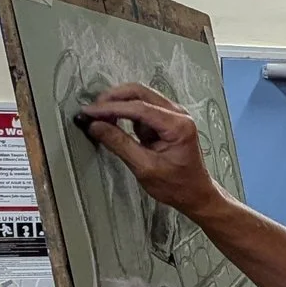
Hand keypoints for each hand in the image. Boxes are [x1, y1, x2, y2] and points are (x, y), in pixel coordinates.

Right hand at [77, 84, 225, 215]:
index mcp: (178, 125)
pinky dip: (126, 112)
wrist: (196, 194)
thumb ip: (119, 144)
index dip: (110, 108)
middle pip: (139, 92)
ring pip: (140, 97)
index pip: (138, 107)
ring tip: (99, 118)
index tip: (89, 112)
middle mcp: (179, 114)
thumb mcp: (144, 168)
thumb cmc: (177, 185)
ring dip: (118, 104)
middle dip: (113, 99)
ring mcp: (174, 114)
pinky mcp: (167, 119)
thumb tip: (95, 125)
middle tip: (92, 111)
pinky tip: (114, 123)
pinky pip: (143, 108)